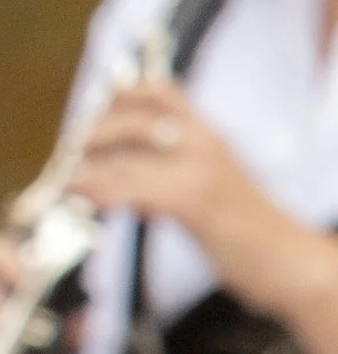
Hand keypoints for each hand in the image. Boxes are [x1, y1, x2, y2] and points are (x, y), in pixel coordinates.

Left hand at [78, 77, 276, 265]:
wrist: (288, 262)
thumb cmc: (245, 230)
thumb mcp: (214, 183)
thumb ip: (177, 164)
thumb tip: (124, 162)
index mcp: (209, 134)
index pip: (159, 90)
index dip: (117, 95)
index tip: (88, 115)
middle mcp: (205, 142)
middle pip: (134, 116)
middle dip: (92, 132)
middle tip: (67, 156)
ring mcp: (199, 169)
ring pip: (127, 152)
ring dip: (86, 168)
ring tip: (65, 185)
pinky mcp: (193, 201)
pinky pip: (134, 187)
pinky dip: (103, 193)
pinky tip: (88, 204)